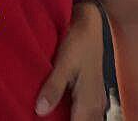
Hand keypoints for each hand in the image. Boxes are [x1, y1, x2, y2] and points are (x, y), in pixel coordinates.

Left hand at [35, 1, 105, 119]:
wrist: (90, 26)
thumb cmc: (78, 43)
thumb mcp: (63, 64)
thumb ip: (53, 88)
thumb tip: (40, 111)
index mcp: (88, 103)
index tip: (40, 120)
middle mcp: (96, 106)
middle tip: (42, 115)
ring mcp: (97, 100)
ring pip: (84, 120)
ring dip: (68, 118)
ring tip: (48, 113)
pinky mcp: (93, 93)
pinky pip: (85, 112)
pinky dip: (73, 114)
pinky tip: (58, 107)